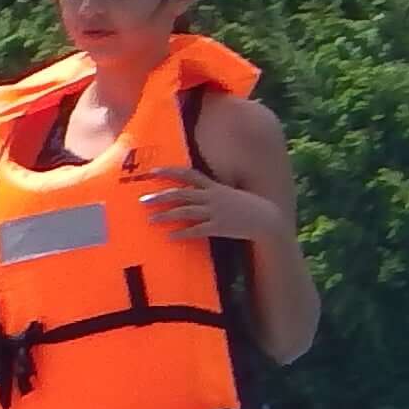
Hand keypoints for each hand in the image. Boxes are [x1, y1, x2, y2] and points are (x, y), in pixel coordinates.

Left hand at [134, 159, 286, 245]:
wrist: (266, 218)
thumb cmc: (245, 206)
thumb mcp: (227, 193)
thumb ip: (210, 192)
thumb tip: (192, 192)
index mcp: (214, 186)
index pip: (188, 174)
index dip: (169, 171)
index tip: (152, 171)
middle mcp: (212, 197)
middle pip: (181, 194)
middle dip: (161, 196)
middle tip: (142, 200)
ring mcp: (215, 212)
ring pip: (185, 211)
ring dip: (166, 215)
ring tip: (150, 219)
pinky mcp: (219, 227)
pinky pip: (197, 230)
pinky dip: (182, 233)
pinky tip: (170, 236)